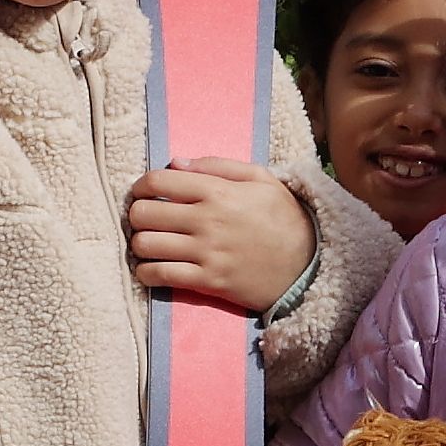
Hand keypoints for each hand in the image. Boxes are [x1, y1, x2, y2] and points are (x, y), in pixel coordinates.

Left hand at [129, 160, 313, 304]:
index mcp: (218, 191)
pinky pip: (159, 276)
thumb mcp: (261, 179)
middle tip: (144, 220)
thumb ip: (218, 166)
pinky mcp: (208, 282)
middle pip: (143, 213)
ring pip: (145, 245)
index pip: (158, 181)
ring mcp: (206, 253)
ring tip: (148, 244)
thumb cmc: (283, 218)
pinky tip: (152, 268)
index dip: (140, 186)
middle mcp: (207, 220)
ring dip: (139, 244)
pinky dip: (146, 272)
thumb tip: (175, 163)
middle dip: (136, 215)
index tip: (142, 193)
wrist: (308, 264)